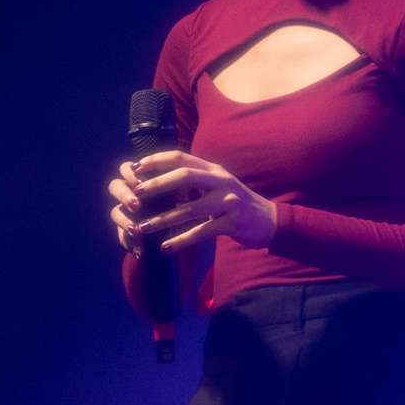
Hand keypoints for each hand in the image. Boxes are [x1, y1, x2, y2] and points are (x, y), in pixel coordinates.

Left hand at [108, 150, 276, 254]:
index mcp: (213, 170)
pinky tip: (165, 247)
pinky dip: (181, 240)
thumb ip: (195, 182)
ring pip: (189, 209)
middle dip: (156, 185)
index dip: (157, 160)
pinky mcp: (232, 223)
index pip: (181, 157)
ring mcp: (228, 201)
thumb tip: (161, 183)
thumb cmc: (236, 203)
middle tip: (135, 194)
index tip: (135, 167)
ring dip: (163, 219)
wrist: (269, 220)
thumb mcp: (218, 186)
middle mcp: (221, 181)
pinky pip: (201, 232)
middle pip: (184, 176)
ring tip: (142, 227)